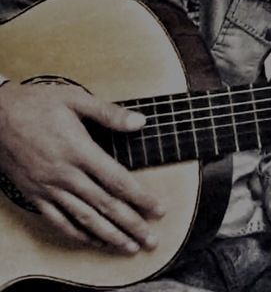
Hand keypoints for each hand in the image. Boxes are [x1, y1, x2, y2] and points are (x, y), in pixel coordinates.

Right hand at [0, 80, 163, 252]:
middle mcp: (65, 174)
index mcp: (79, 150)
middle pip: (104, 205)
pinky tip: (93, 242)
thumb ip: (109, 113)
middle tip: (151, 240)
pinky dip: (77, 234)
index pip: (117, 180)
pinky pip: (58, 221)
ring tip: (129, 248)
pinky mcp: (34, 195)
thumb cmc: (38, 103)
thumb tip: (141, 121)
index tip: (159, 210)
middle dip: (131, 225)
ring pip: (83, 218)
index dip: (140, 198)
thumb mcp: (75, 99)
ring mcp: (48, 187)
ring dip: (108, 236)